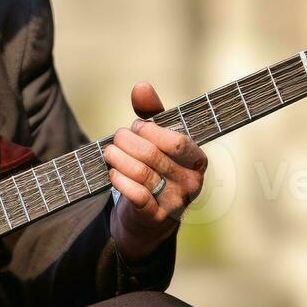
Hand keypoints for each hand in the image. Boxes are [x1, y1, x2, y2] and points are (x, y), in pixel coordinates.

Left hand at [102, 82, 206, 262]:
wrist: (148, 219)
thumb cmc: (155, 171)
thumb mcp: (158, 141)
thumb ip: (151, 114)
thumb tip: (141, 86)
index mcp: (197, 160)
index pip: (177, 141)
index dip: (150, 131)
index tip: (136, 127)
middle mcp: (191, 182)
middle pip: (154, 155)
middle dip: (127, 142)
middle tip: (116, 139)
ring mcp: (175, 202)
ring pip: (142, 173)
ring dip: (118, 159)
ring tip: (109, 153)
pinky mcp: (155, 217)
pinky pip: (136, 194)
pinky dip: (119, 180)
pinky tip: (112, 173)